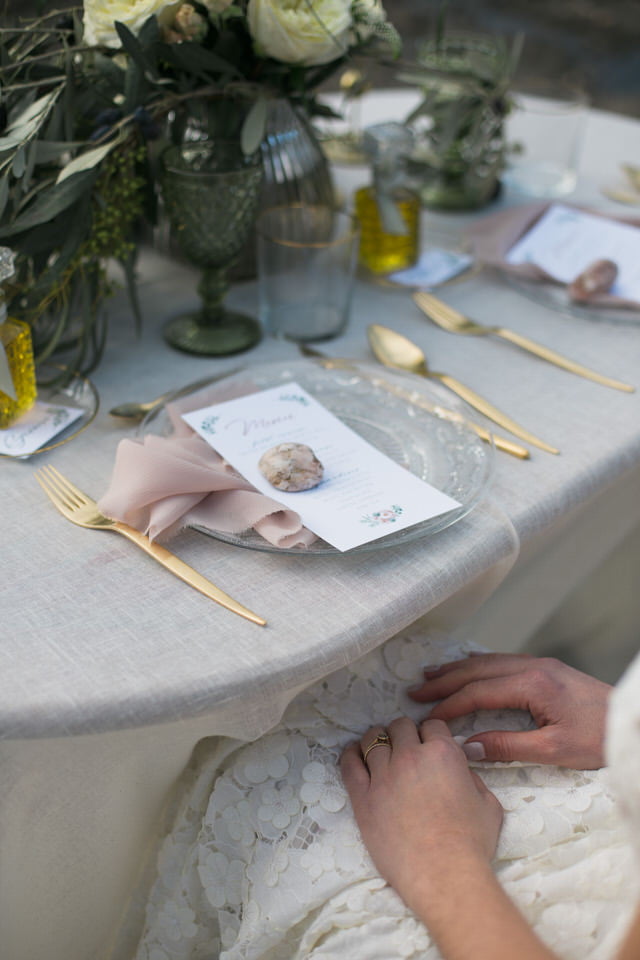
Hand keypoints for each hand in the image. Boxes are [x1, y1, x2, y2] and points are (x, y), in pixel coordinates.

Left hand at [340, 717, 502, 916]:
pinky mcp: (363, 797)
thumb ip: (473, 778)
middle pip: (400, 726)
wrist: (444, 875)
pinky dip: (351, 754)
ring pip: (373, 739)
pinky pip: (349, 764)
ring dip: (378, 739)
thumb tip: (461, 771)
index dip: (431, 733)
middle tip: (406, 747)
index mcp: (443, 753)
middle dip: (405, 733)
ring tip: (379, 747)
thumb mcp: (488, 804)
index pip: (432, 725)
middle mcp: (410, 757)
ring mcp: (383, 776)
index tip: (429, 742)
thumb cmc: (471, 844)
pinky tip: (354, 754)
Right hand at [408, 653, 611, 768]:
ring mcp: (541, 665)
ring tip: (431, 675)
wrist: (632, 720)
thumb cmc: (600, 737)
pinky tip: (469, 669)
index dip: (449, 705)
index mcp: (533, 684)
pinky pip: (503, 661)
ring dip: (458, 669)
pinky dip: (478, 665)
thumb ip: (507, 746)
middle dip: (444, 681)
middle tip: (415, 691)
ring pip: (488, 662)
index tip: (427, 718)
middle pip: (477, 670)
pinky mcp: (547, 669)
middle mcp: (533, 667)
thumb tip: (466, 748)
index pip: (478, 692)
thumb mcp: (554, 750)